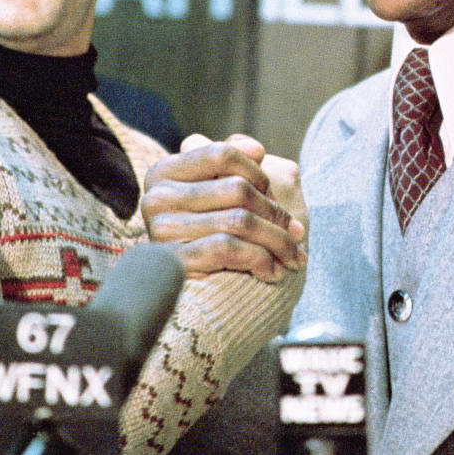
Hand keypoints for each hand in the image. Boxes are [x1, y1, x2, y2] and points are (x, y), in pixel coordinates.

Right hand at [141, 133, 306, 282]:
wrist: (196, 306)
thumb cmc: (217, 239)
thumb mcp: (223, 194)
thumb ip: (235, 163)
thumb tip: (257, 149)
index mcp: (165, 172)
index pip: (221, 154)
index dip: (256, 171)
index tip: (272, 191)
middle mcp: (156, 198)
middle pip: (237, 188)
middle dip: (276, 212)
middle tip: (296, 232)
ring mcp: (162, 229)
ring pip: (240, 220)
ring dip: (278, 241)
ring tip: (295, 256)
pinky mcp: (175, 261)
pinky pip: (230, 248)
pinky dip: (260, 260)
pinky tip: (273, 272)